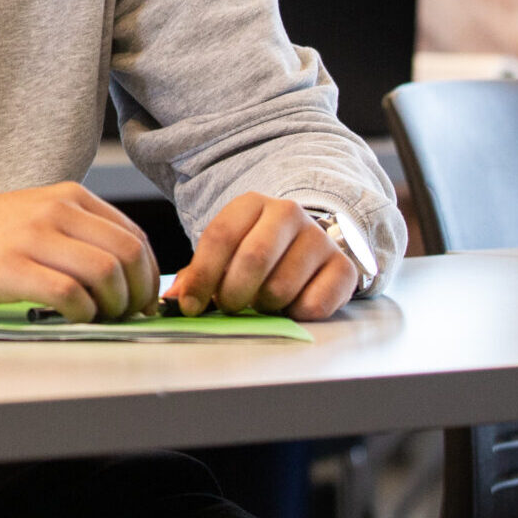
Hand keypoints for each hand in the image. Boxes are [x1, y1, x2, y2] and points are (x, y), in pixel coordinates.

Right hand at [0, 182, 159, 322]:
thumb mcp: (41, 218)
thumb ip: (83, 236)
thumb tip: (130, 277)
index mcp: (69, 196)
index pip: (133, 236)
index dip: (148, 275)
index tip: (142, 301)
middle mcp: (56, 210)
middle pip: (127, 254)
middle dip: (137, 294)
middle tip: (126, 314)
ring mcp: (33, 237)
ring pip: (104, 273)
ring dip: (113, 306)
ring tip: (99, 317)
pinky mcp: (11, 267)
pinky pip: (68, 294)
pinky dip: (82, 314)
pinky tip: (72, 317)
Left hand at [169, 193, 356, 320]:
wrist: (309, 245)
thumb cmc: (256, 250)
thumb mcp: (225, 251)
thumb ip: (198, 273)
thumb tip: (174, 299)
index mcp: (252, 203)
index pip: (220, 236)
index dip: (201, 275)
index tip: (190, 305)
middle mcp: (288, 213)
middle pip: (253, 259)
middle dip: (232, 293)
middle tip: (227, 306)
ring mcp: (319, 239)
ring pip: (281, 287)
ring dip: (263, 305)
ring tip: (260, 300)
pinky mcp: (344, 268)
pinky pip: (314, 305)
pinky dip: (294, 314)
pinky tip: (289, 305)